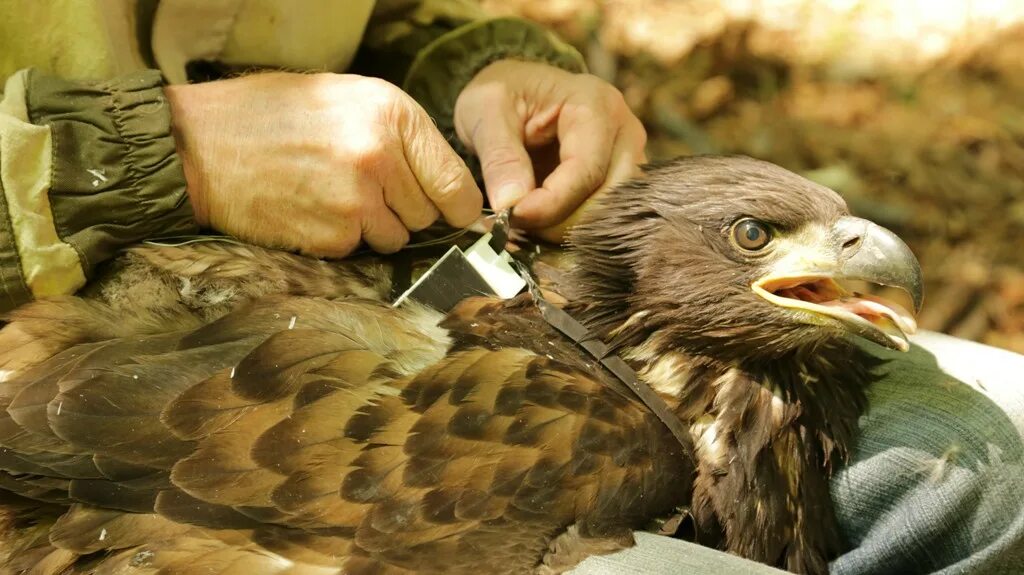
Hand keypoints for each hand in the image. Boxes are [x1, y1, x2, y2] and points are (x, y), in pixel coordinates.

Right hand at [166, 73, 481, 257]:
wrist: (198, 144)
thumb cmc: (272, 115)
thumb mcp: (346, 98)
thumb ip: (401, 136)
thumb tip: (447, 185)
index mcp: (393, 114)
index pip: (457, 184)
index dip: (457, 206)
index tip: (453, 213)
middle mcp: (381, 157)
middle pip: (427, 216)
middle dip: (404, 210)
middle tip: (364, 189)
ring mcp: (356, 201)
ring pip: (395, 239)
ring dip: (373, 228)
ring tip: (332, 195)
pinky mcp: (331, 236)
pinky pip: (357, 250)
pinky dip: (340, 239)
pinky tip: (311, 210)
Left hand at [454, 60, 646, 240]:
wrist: (515, 93)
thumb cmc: (502, 94)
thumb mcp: (485, 111)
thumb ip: (499, 156)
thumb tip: (511, 204)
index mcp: (595, 104)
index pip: (586, 169)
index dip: (551, 203)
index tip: (513, 217)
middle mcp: (624, 132)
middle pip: (609, 198)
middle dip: (562, 222)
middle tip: (517, 225)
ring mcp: (629, 158)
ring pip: (611, 214)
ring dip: (568, 229)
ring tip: (526, 224)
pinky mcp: (621, 181)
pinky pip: (606, 217)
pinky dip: (572, 228)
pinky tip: (541, 224)